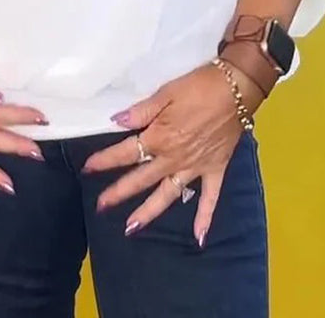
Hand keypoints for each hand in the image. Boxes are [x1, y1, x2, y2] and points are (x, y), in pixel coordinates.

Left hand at [81, 56, 265, 246]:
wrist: (237, 89)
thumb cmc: (199, 87)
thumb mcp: (166, 92)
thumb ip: (141, 110)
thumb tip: (115, 122)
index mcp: (160, 137)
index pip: (126, 152)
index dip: (105, 160)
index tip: (88, 168)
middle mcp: (174, 158)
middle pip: (141, 178)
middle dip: (119, 192)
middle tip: (101, 206)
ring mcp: (195, 167)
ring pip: (168, 194)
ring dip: (149, 211)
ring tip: (132, 227)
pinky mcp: (215, 169)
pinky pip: (210, 197)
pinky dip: (205, 217)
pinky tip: (199, 237)